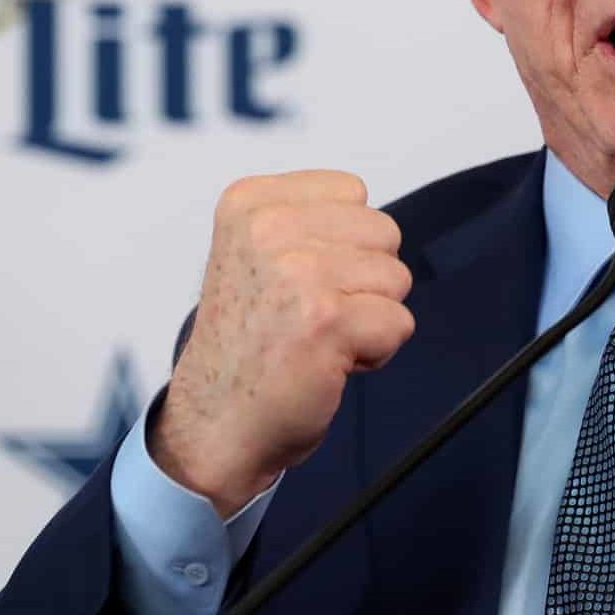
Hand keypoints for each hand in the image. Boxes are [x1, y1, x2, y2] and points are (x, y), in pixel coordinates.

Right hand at [152, 170, 413, 516]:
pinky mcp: (326, 321)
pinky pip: (399, 324)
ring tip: (318, 339)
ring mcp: (298, 273)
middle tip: (310, 315)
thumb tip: (376, 222)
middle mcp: (269, 229)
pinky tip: (328, 362)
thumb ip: (310, 223)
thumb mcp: (256, 254)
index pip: (352, 192)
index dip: (345, 243)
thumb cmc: (246, 344)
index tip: (300, 280)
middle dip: (364, 280)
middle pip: (383, 232)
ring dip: (369, 317)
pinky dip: (376, 352)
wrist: (216, 422)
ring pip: (396, 279)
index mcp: (251, 203)